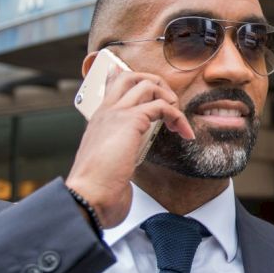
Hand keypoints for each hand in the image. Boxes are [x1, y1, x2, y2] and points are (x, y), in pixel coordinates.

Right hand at [66, 67, 193, 226]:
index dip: (130, 79)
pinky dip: (178, 117)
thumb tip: (122, 170)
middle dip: (155, 83)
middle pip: (130, 77)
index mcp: (98, 121)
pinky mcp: (131, 120)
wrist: (89, 196)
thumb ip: (115, 157)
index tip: (149, 85)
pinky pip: (162, 106)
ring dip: (168, 97)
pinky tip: (184, 133)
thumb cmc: (96, 188)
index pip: (111, 86)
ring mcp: (116, 113)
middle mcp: (105, 112)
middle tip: (168, 102)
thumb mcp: (105, 165)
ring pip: (147, 84)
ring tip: (177, 119)